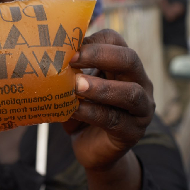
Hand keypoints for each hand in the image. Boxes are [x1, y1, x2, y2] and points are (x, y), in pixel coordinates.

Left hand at [65, 29, 154, 170]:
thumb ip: (71, 71)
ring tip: (76, 86)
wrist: (93, 149)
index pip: (115, 41)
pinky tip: (74, 109)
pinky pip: (115, 119)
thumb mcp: (78, 86)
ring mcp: (142, 108)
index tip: (69, 48)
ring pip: (130, 93)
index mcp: (124, 65)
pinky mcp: (133, 132)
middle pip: (129, 59)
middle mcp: (140, 82)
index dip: (93, 41)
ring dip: (100, 88)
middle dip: (100, 56)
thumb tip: (47, 54)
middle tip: (72, 60)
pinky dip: (93, 113)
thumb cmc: (83, 111)